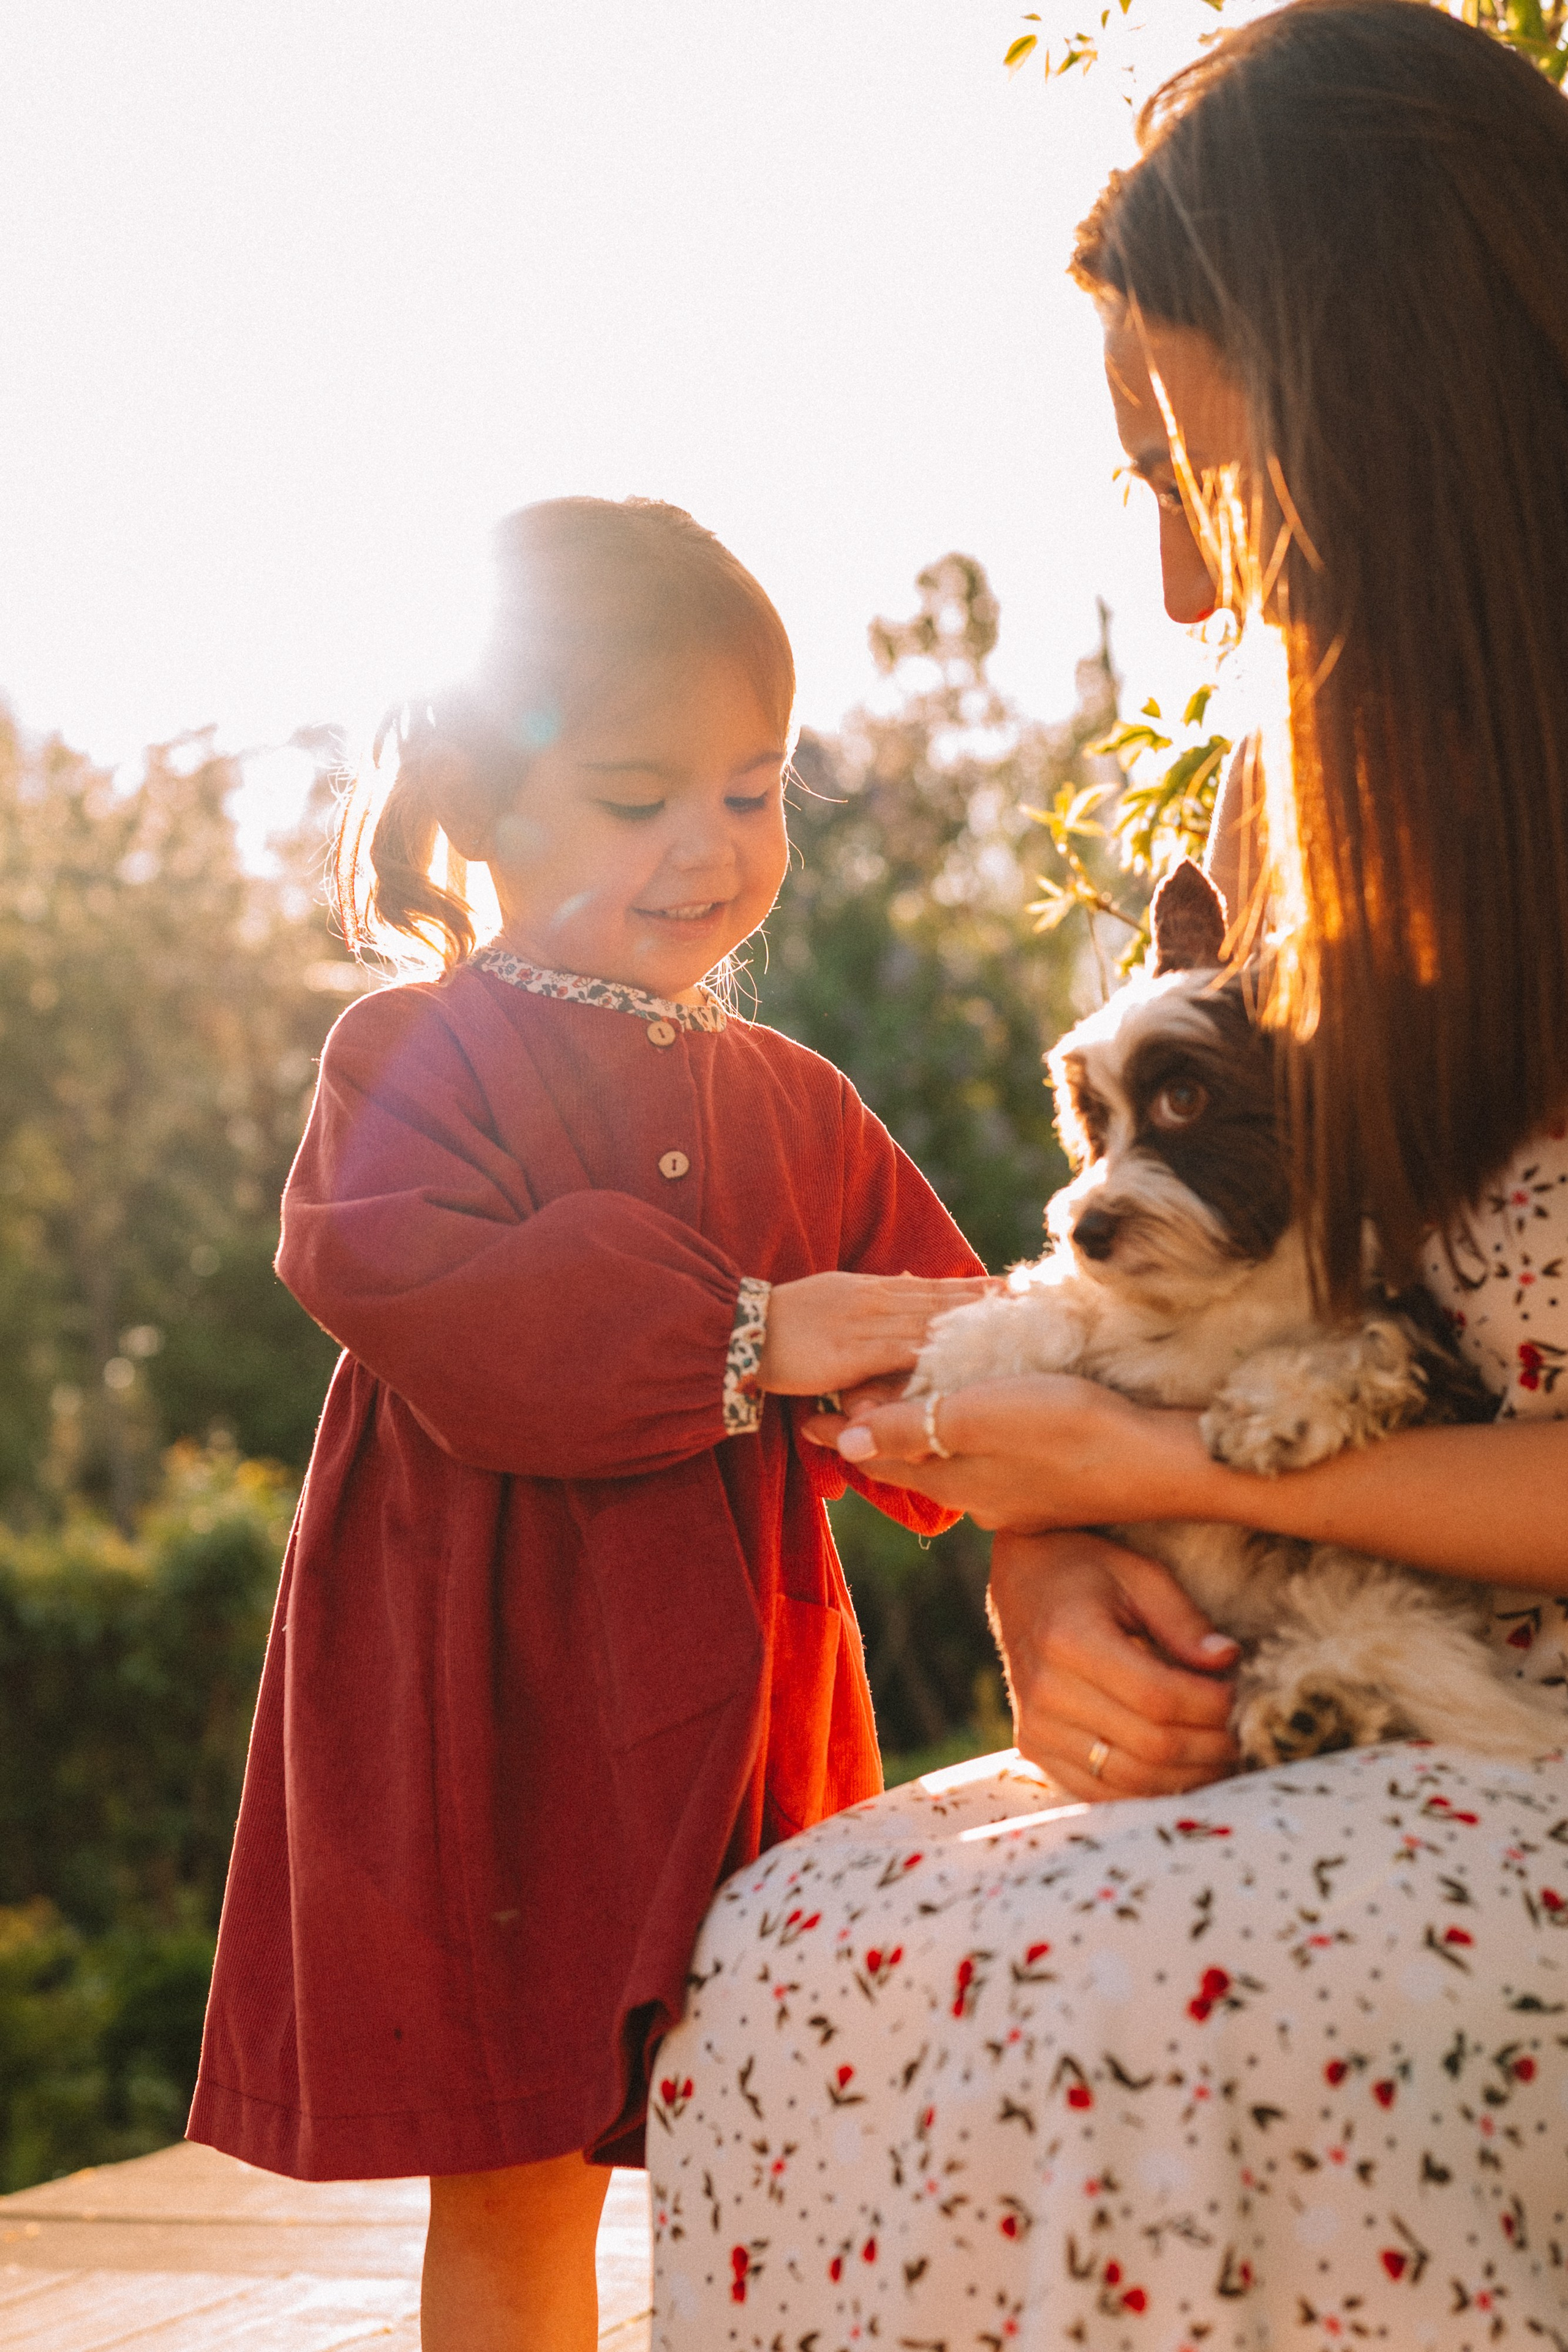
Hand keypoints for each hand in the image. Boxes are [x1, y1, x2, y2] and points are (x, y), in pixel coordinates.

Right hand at [758, 1272, 993, 1397]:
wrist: (740, 1330)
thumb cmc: (783, 1324)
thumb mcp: (833, 1301)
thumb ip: (870, 1300)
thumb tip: (903, 1287)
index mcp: (871, 1289)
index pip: (934, 1287)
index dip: (975, 1287)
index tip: (1014, 1285)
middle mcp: (876, 1300)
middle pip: (944, 1300)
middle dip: (990, 1301)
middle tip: (1034, 1300)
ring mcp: (867, 1324)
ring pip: (933, 1322)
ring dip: (976, 1323)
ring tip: (1016, 1324)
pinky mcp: (856, 1352)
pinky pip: (905, 1352)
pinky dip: (940, 1352)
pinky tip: (968, 1355)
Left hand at [801, 1375, 1218, 1531]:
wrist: (1168, 1463)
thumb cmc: (1078, 1429)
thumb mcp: (985, 1418)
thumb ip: (915, 1430)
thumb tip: (848, 1441)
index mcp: (957, 1480)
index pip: (880, 1457)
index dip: (842, 1431)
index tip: (804, 1410)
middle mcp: (979, 1497)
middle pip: (909, 1464)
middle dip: (871, 1436)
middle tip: (834, 1407)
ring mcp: (1017, 1497)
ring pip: (947, 1465)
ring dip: (915, 1438)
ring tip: (890, 1410)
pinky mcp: (1051, 1487)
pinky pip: (984, 1462)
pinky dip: (960, 1440)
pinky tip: (970, 1425)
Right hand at [989, 1529, 1239, 1800]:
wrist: (1019, 1582)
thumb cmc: (1085, 1570)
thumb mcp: (1139, 1575)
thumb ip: (1183, 1620)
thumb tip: (1228, 1661)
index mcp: (1069, 1639)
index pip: (1159, 1697)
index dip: (1211, 1706)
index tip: (1239, 1696)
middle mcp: (1045, 1691)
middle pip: (1150, 1745)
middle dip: (1210, 1746)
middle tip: (1241, 1733)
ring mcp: (1035, 1726)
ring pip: (1130, 1778)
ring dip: (1187, 1777)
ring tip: (1220, 1756)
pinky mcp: (1032, 1748)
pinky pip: (1099, 1792)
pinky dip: (1147, 1792)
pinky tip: (1178, 1773)